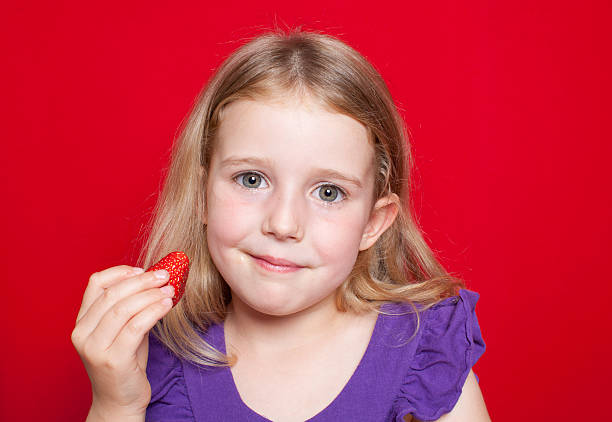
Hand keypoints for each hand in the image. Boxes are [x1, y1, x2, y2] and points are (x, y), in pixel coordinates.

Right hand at [71, 265, 173, 419]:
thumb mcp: (124, 330)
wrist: (120, 401)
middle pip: (112, 295)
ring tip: (169, 289)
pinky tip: (167, 305)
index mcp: (82, 322)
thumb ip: (131, 308)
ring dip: (150, 295)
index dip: (120, 272)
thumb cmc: (126, 363)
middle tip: (164, 275)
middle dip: (142, 281)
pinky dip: (153, 311)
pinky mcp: (113, 360)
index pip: (95, 284)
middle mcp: (82, 334)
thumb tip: (156, 280)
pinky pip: (135, 327)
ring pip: (123, 309)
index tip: (142, 269)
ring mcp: (95, 348)